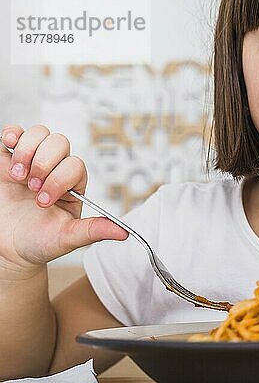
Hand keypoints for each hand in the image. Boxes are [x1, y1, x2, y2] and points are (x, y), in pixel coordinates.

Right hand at [0, 125, 127, 275]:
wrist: (7, 248)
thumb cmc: (38, 242)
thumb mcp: (67, 238)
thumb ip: (93, 231)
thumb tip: (123, 232)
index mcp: (72, 185)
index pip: (74, 165)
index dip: (60, 178)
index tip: (43, 200)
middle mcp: (54, 169)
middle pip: (60, 143)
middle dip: (44, 164)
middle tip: (31, 187)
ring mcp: (31, 162)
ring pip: (40, 134)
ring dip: (28, 151)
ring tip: (18, 176)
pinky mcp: (8, 159)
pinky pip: (14, 133)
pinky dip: (13, 134)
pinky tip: (10, 147)